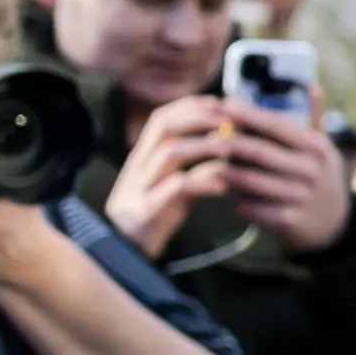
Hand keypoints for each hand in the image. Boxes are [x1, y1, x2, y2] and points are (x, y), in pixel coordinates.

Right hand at [106, 97, 240, 258]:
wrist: (126, 249)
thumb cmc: (156, 210)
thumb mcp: (175, 181)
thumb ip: (194, 162)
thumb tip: (225, 140)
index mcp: (144, 154)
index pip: (162, 117)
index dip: (190, 106)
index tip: (219, 104)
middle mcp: (140, 165)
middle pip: (164, 127)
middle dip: (198, 119)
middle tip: (228, 122)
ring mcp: (142, 186)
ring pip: (168, 153)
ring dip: (203, 146)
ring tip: (229, 149)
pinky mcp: (149, 210)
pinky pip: (174, 189)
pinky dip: (201, 182)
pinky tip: (222, 185)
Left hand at [211, 98, 353, 256]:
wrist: (332, 223)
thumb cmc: (317, 176)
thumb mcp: (321, 148)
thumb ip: (313, 119)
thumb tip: (313, 87)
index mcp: (315, 146)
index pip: (275, 125)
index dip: (246, 114)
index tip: (223, 106)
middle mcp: (311, 170)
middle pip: (258, 151)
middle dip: (229, 144)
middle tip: (208, 140)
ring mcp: (301, 196)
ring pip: (251, 180)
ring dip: (228, 173)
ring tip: (215, 167)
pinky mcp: (290, 219)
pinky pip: (253, 207)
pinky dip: (238, 201)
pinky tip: (231, 196)